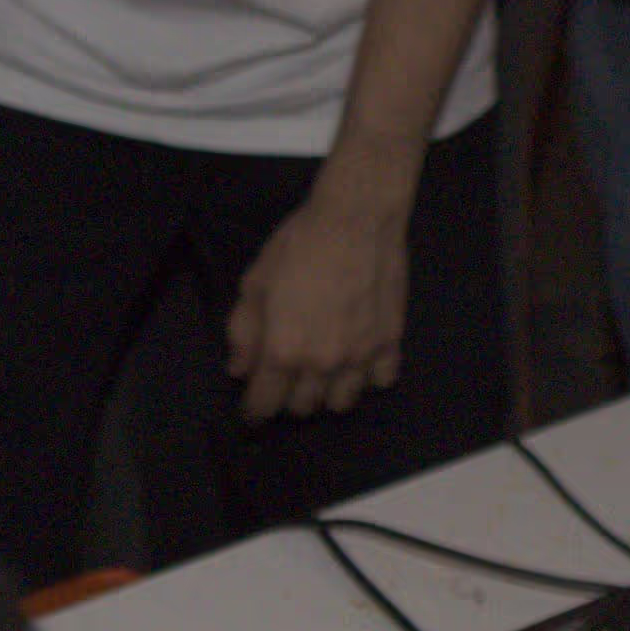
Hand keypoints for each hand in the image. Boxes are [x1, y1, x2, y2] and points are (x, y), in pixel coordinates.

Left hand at [224, 176, 410, 423]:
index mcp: (284, 351)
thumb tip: (239, 369)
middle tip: (285, 377)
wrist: (356, 219)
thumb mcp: (255, 283)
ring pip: (342, 402)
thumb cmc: (299, 246)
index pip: (264, 404)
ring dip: (326, 394)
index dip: (253, 411)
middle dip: (288, 399)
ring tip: (321, 373)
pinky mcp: (390, 343)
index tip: (252, 409)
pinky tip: (358, 360)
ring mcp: (360, 357)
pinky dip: (368, 378)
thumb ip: (243, 332)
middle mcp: (323, 364)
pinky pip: (380, 381)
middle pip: (303, 407)